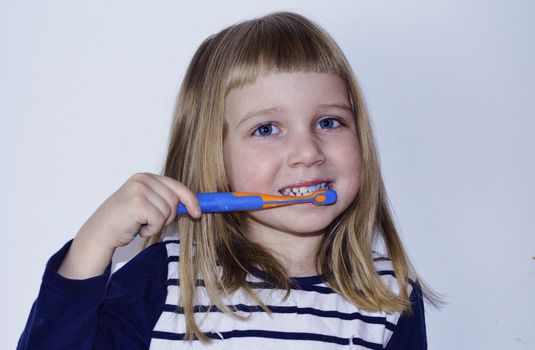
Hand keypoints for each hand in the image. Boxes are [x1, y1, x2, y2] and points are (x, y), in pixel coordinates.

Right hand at [58, 173, 200, 278]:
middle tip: (149, 222)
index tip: (197, 213)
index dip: (190, 200)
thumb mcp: (146, 204)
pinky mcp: (138, 203)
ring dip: (157, 225)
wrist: (100, 233)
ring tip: (141, 224)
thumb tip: (193, 205)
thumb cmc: (124, 221)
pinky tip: (138, 228)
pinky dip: (151, 230)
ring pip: (168, 212)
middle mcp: (143, 179)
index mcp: (146, 177)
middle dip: (167, 217)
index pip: (176, 186)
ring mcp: (139, 189)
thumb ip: (164, 199)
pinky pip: (159, 220)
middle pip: (174, 201)